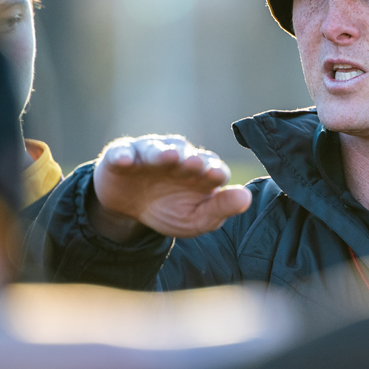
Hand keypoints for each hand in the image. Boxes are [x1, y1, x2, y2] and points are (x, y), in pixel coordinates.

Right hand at [90, 136, 252, 241]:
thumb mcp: (196, 218)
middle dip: (190, 160)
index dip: (214, 172)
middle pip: (186, 155)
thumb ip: (220, 209)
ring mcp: (149, 154)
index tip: (216, 176)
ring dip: (162, 152)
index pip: (212, 168)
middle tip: (194, 164)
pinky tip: (125, 161)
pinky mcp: (121, 155)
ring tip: (168, 157)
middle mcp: (177, 157)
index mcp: (200, 171)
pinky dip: (123, 155)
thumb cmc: (170, 208)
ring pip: (156, 149)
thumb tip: (247, 198)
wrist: (129, 209)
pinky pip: (122, 152)